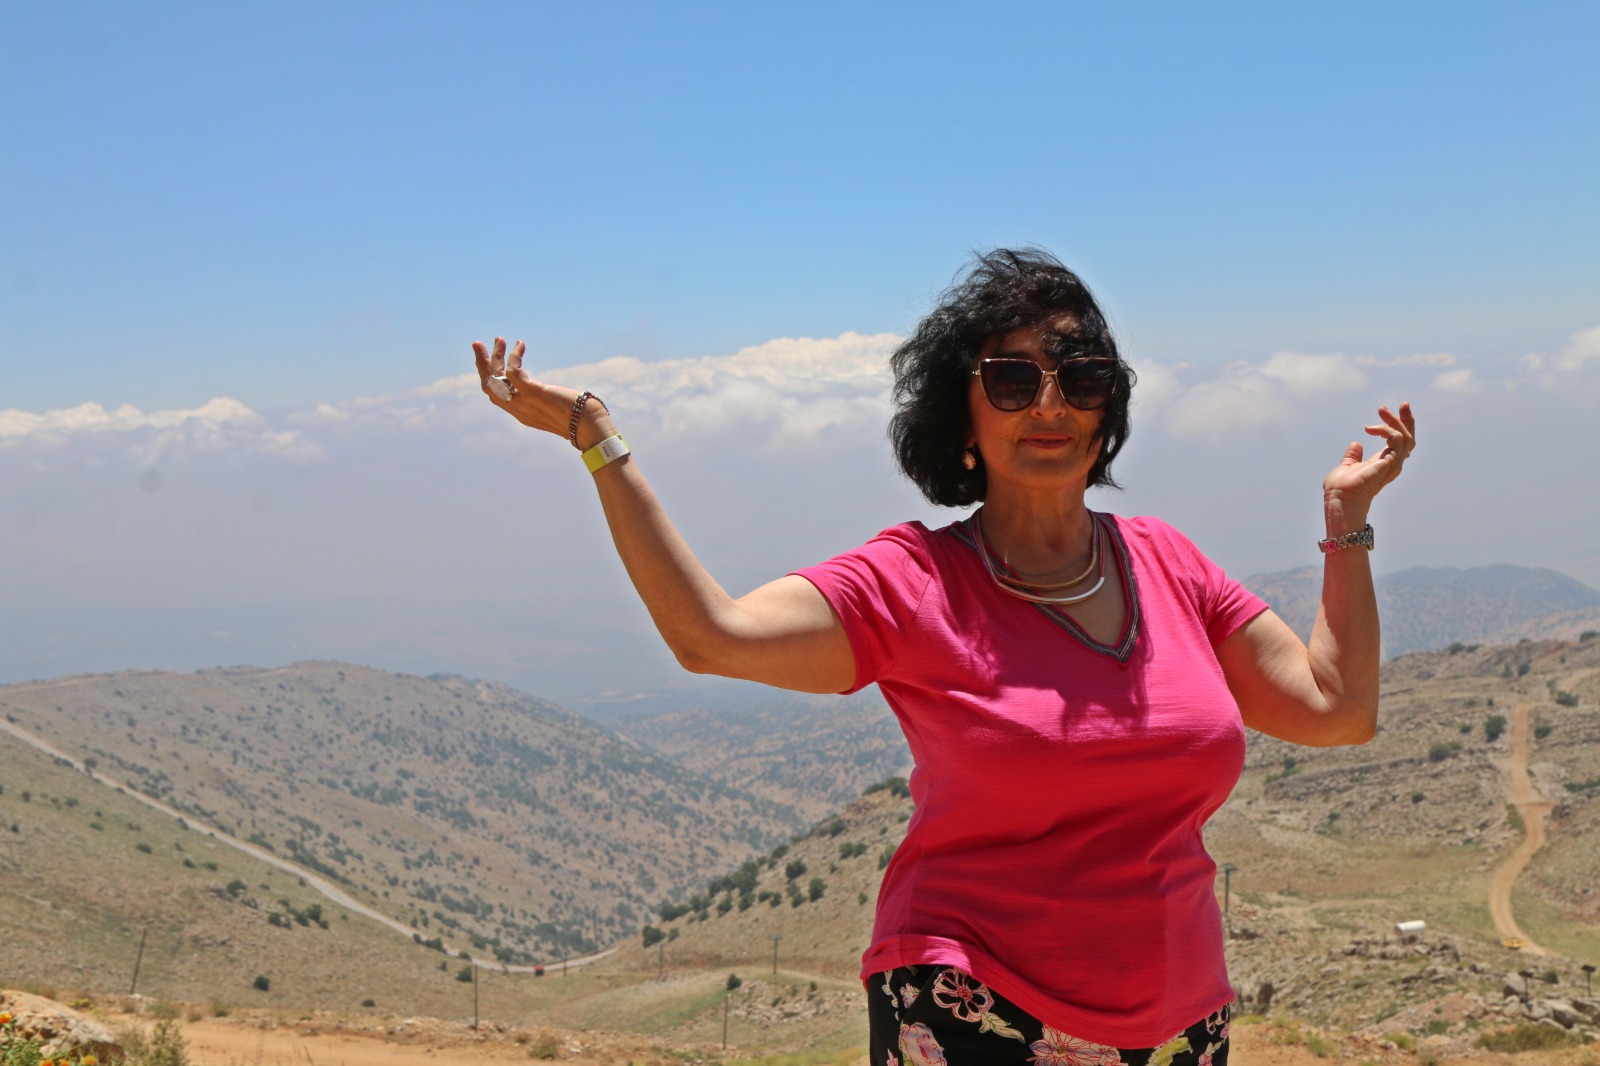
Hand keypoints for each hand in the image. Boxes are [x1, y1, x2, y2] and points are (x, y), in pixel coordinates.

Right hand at [471, 336, 614, 447]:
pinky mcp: (532, 393)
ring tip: (499, 340)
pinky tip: (520, 345)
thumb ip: (547, 402)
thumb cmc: (580, 419)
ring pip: (495, 378)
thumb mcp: (556, 410)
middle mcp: (518, 409)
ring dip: (494, 357)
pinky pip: (513, 372)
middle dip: (481, 364)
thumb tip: (549, 392)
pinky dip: (514, 356)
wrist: (589, 427)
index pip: (495, 396)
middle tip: (478, 344)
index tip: (490, 361)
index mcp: (522, 414)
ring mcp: (523, 402)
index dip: (489, 377)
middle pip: (488, 386)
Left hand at [1322, 401, 1415, 524]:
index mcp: (1384, 463)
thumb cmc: (1342, 489)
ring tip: (1381, 410)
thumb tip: (1356, 444)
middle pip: (1410, 438)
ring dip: (1394, 420)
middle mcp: (1392, 463)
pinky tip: (1370, 428)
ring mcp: (1393, 464)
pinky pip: (1396, 439)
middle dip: (1407, 420)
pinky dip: (1386, 429)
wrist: (1341, 499)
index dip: (1399, 425)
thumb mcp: (1348, 466)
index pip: (1399, 442)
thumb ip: (1353, 456)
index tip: (1391, 410)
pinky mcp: (1390, 462)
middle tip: (1403, 404)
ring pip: (1406, 437)